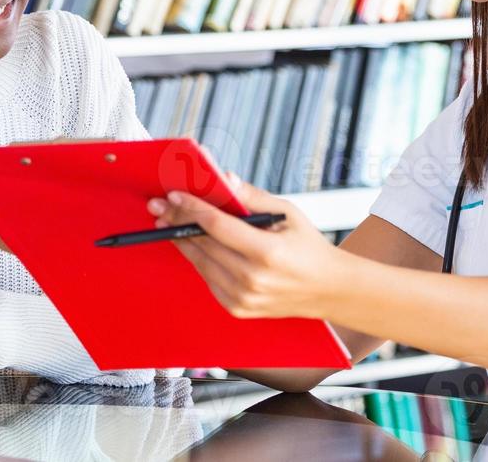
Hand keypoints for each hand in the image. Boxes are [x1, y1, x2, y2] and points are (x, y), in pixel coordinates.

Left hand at [147, 175, 344, 320]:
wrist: (327, 289)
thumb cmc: (309, 247)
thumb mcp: (288, 213)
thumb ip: (252, 197)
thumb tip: (224, 179)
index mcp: (267, 253)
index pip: (217, 226)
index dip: (192, 208)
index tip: (175, 195)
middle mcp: (252, 279)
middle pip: (203, 243)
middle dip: (178, 221)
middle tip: (160, 205)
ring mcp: (242, 298)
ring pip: (200, 262)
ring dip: (181, 240)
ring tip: (166, 221)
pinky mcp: (237, 308)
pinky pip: (207, 278)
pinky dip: (197, 258)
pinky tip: (189, 242)